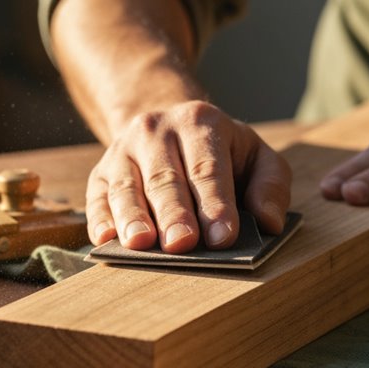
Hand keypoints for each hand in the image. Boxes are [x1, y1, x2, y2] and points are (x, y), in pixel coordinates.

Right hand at [85, 100, 290, 252]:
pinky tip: (106, 239)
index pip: (208, 169)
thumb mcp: (256, 156)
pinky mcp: (100, 172)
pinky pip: (97, 197)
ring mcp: (123, 150)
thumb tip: (269, 222)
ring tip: (141, 244)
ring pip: (126, 188)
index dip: (216, 204)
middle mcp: (156, 131)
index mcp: (199, 122)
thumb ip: (271, 186)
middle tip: (182, 244)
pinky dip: (100, 219)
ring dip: (133, 218)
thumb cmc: (220, 153)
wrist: (167, 127)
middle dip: (174, 214)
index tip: (223, 236)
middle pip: (165, 179)